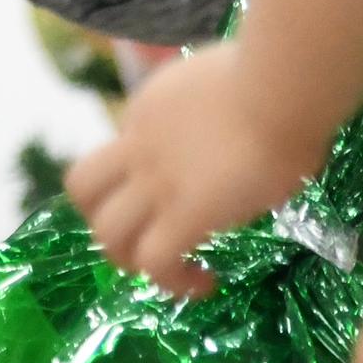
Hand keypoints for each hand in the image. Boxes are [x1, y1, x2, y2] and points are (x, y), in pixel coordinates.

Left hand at [62, 40, 315, 298]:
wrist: (280, 90)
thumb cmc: (273, 80)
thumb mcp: (223, 85)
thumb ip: (211, 111)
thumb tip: (238, 130)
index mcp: (147, 111)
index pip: (117, 151)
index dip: (136, 179)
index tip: (179, 190)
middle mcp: (138, 147)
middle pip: (82, 189)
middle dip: (107, 221)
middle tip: (149, 236)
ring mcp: (156, 183)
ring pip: (106, 232)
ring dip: (132, 260)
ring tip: (172, 271)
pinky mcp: (184, 214)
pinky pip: (154, 263)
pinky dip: (174, 282)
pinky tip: (206, 283)